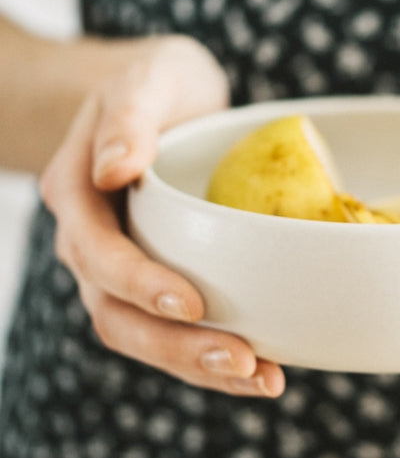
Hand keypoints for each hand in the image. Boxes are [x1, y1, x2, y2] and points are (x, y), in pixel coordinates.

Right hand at [40, 35, 285, 396]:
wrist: (162, 94)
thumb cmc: (155, 80)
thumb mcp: (146, 80)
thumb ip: (128, 120)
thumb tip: (114, 170)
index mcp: (78, 194)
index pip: (98, 253)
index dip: (140, 284)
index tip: (194, 303)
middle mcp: (93, 239)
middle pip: (117, 313)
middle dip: (177, 346)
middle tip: (245, 362)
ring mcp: (124, 261)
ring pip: (144, 332)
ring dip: (198, 363)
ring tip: (263, 377)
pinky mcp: (160, 270)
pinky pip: (175, 322)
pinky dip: (212, 347)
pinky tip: (262, 362)